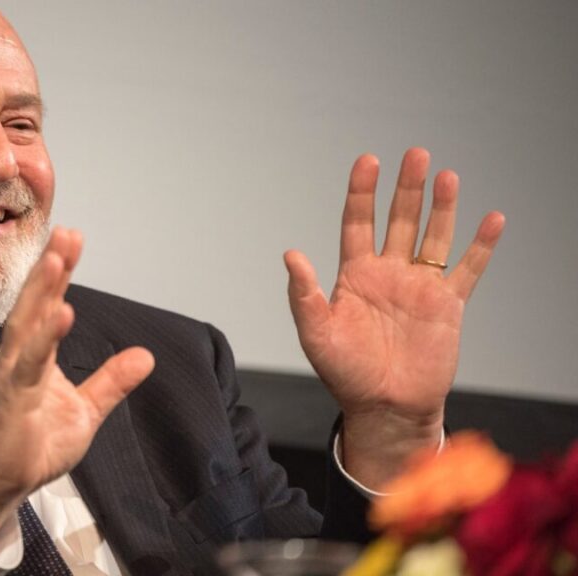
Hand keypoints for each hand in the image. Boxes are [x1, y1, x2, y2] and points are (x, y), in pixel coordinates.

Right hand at [0, 227, 154, 546]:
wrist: (5, 483)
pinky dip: (45, 339)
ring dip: (43, 292)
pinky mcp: (12, 401)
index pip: (49, 306)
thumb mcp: (87, 410)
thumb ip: (111, 381)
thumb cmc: (35, 445)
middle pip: (35, 306)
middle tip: (65, 234)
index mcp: (37, 356)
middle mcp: (22, 358)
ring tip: (57, 260)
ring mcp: (14, 377)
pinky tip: (61, 314)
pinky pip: (29, 366)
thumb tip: (144, 356)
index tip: (70, 239)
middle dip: (50, 269)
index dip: (60, 274)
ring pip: (27, 327)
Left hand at [284, 148, 504, 486]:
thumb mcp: (315, 333)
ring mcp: (420, 287)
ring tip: (447, 176)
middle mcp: (388, 274)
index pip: (357, 222)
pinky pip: (468, 269)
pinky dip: (482, 246)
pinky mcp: (448, 305)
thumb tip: (290, 254)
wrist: (384, 407)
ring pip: (434, 236)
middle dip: (407, 188)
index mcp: (354, 275)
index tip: (368, 160)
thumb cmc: (344, 373)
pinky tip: (492, 219)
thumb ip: (303, 294)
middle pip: (399, 220)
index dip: (362, 191)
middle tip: (416, 154)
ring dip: (442, 207)